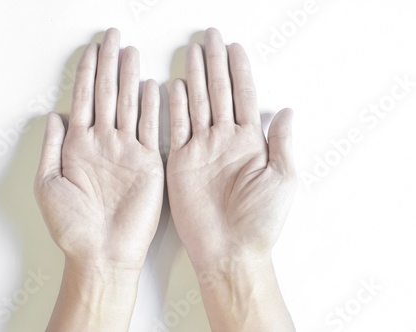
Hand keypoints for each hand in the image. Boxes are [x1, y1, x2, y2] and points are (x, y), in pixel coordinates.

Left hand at [34, 28, 162, 330]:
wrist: (101, 252)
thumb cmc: (72, 226)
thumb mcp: (48, 184)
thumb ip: (51, 147)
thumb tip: (53, 114)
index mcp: (78, 146)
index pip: (84, 99)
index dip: (87, 73)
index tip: (91, 48)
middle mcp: (103, 143)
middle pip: (107, 94)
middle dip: (108, 64)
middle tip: (112, 37)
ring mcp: (127, 151)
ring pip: (129, 106)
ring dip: (130, 78)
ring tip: (131, 53)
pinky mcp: (148, 163)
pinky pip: (151, 128)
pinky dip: (151, 107)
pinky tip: (151, 86)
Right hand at [167, 28, 295, 330]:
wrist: (230, 250)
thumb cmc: (260, 221)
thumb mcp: (282, 179)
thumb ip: (281, 143)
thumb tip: (286, 110)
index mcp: (250, 143)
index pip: (244, 97)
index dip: (240, 71)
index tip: (235, 47)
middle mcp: (224, 141)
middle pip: (219, 93)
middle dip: (215, 64)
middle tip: (210, 38)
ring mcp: (201, 150)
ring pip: (197, 105)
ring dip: (195, 78)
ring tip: (193, 53)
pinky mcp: (181, 163)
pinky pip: (177, 129)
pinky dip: (175, 108)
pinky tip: (174, 87)